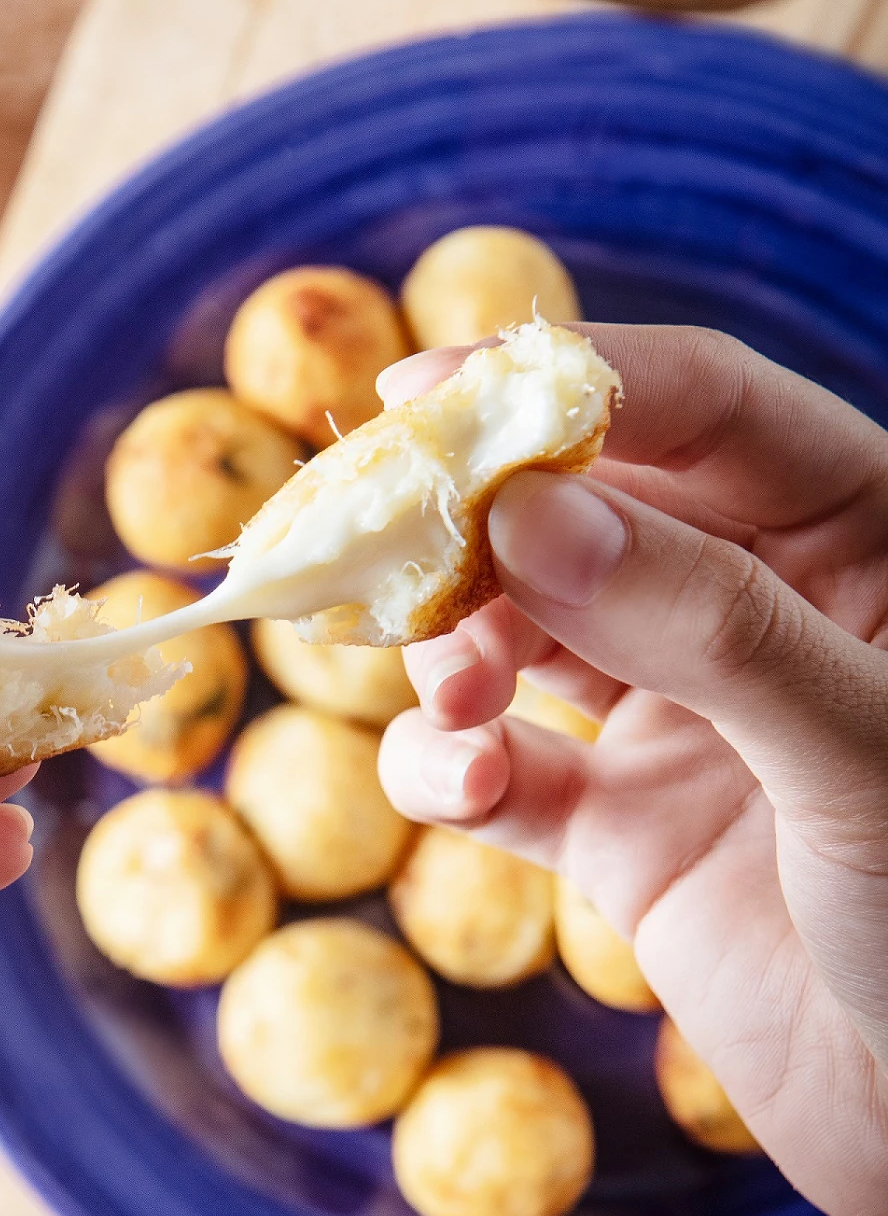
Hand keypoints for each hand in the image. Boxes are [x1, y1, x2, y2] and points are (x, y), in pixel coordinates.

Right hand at [376, 327, 887, 1215]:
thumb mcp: (862, 757)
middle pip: (584, 512)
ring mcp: (686, 720)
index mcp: (867, 542)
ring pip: (523, 629)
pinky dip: (454, 767)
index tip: (421, 395)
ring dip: (456, 648)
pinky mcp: (622, 831)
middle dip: (478, 532)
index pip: (707, 409)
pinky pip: (502, 768)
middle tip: (377, 553)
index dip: (567, 385)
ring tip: (453, 697)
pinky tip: (470, 788)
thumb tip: (529, 510)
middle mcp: (765, 612)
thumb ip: (707, 627)